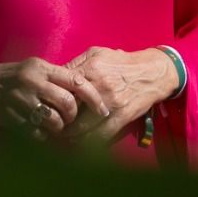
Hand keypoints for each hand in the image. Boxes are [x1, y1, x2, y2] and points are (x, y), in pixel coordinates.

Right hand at [0, 57, 107, 136]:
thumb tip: (88, 92)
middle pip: (68, 103)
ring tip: (54, 126)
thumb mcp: (33, 69)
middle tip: (70, 120)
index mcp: (41, 67)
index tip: (103, 110)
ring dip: (59, 128)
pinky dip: (43, 136)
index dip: (94, 98)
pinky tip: (40, 131)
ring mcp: (21, 100)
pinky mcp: (12, 117)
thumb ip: (57, 78)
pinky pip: (37, 133)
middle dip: (73, 116)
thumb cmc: (11, 77)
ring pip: (54, 121)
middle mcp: (32, 81)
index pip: (76, 81)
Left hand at [61, 47, 178, 142]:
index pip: (63, 86)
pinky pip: (101, 134)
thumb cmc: (121, 62)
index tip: (45, 106)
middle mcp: (99, 86)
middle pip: (70, 108)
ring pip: (83, 125)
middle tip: (50, 124)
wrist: (153, 72)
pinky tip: (80, 142)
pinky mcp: (122, 116)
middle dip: (58, 118)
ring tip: (62, 135)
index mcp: (90, 68)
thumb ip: (75, 64)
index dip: (52, 99)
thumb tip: (55, 76)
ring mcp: (111, 103)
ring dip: (70, 134)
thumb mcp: (96, 54)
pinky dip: (88, 141)